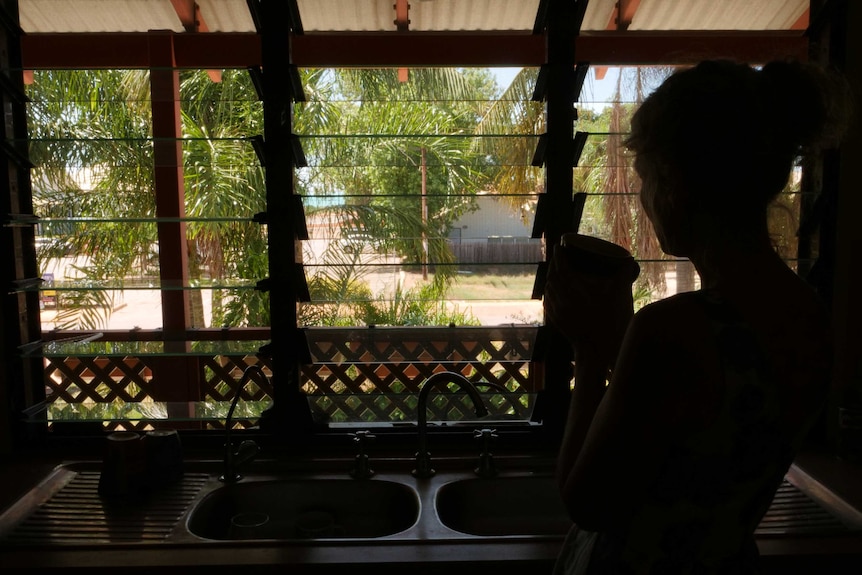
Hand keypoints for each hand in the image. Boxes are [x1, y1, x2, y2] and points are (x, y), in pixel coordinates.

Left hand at [544, 244, 636, 368]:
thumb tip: (628, 260)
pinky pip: (549, 303)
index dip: (559, 255)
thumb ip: (623, 275)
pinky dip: (550, 294)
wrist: (600, 349)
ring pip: (548, 289)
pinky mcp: (557, 321)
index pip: (561, 267)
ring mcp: (558, 311)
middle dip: (554, 266)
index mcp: (575, 289)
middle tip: (559, 258)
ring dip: (551, 279)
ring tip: (557, 274)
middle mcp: (563, 298)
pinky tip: (555, 292)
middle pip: (552, 277)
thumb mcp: (619, 295)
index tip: (558, 247)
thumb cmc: (611, 321)